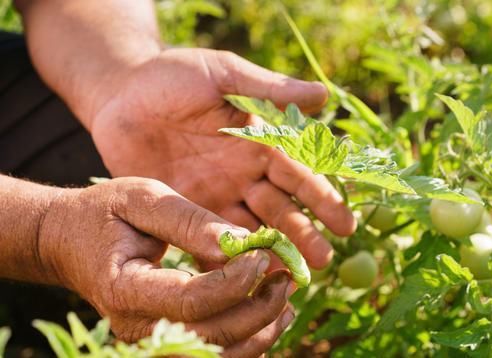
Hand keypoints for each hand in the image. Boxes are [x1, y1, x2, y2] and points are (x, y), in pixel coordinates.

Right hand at [38, 177, 294, 356]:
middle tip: (286, 277)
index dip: (235, 283)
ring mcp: (150, 342)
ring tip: (286, 297)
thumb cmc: (105, 214)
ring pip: (218, 356)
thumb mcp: (142, 199)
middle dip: (259, 310)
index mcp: (125, 289)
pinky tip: (270, 315)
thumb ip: (189, 221)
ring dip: (261, 332)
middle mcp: (135, 328)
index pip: (191, 301)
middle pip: (212, 337)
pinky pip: (213, 354)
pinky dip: (248, 341)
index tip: (263, 256)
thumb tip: (241, 243)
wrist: (70, 242)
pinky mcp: (164, 342)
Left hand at [88, 49, 356, 268]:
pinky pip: (210, 241)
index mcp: (259, 143)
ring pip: (252, 230)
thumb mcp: (223, 74)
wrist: (118, 94)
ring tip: (292, 279)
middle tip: (324, 261)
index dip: (323, 198)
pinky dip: (226, 261)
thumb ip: (268, 89)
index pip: (299, 175)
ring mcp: (216, 196)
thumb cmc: (173, 75)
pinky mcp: (185, 212)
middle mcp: (244, 175)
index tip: (346, 223)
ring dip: (272, 253)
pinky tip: (240, 282)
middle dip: (304, 234)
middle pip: (281, 210)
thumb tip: (325, 94)